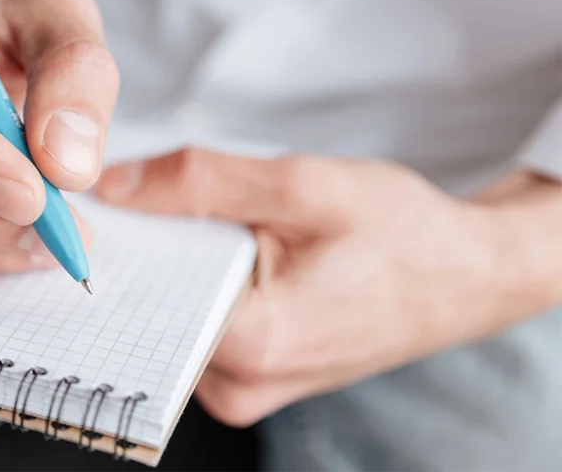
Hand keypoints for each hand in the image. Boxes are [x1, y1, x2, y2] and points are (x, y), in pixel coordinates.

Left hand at [94, 148, 541, 425]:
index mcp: (251, 343)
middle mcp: (237, 384)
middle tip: (182, 205)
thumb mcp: (304, 185)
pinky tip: (233, 255)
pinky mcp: (250, 379)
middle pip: (149, 304)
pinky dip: (199, 282)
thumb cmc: (402, 233)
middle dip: (149, 247)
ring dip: (177, 263)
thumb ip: (200, 181)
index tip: (107, 201)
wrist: (464, 277)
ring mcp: (243, 389)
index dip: (119, 239)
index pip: (139, 292)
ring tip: (225, 230)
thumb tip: (114, 184)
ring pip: (169, 313)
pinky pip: (195, 324)